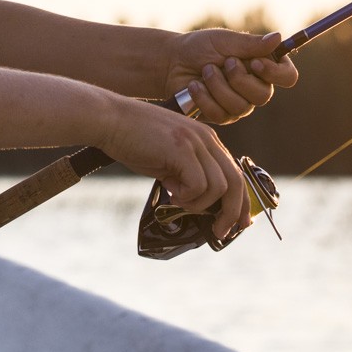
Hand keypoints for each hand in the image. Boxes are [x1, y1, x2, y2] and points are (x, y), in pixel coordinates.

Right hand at [99, 97, 250, 237]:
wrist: (111, 119)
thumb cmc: (135, 141)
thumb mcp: (170, 157)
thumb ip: (188, 174)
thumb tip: (199, 204)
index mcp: (207, 139)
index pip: (235, 173)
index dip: (241, 201)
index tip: (239, 223)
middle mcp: (206, 138)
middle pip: (235, 181)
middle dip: (231, 212)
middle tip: (220, 231)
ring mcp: (195, 142)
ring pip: (218, 186)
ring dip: (199, 204)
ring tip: (177, 200)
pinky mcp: (181, 149)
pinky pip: (198, 185)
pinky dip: (186, 196)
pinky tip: (169, 190)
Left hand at [165, 29, 299, 124]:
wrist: (172, 62)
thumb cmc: (200, 47)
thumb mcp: (225, 41)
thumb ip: (251, 44)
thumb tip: (278, 37)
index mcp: (262, 66)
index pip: (287, 77)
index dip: (275, 73)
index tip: (255, 63)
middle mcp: (255, 87)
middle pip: (263, 95)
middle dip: (239, 78)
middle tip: (223, 63)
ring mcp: (239, 104)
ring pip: (240, 106)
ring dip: (218, 86)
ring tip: (205, 71)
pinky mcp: (221, 116)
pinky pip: (220, 114)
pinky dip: (204, 97)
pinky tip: (195, 85)